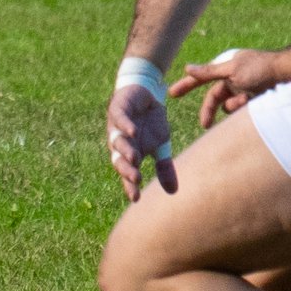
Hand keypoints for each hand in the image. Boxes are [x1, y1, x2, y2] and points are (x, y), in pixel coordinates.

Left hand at [107, 84, 176, 201]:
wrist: (145, 92)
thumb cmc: (151, 121)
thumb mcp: (161, 144)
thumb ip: (164, 167)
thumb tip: (172, 192)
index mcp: (129, 154)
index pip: (128, 173)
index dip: (130, 186)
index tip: (136, 198)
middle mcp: (120, 143)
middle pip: (119, 160)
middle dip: (126, 170)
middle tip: (136, 179)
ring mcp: (117, 127)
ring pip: (117, 141)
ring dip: (126, 150)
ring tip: (135, 158)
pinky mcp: (119, 109)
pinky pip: (120, 119)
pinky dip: (126, 126)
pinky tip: (133, 132)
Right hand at [169, 48, 290, 128]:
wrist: (290, 75)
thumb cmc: (261, 67)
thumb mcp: (232, 69)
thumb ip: (209, 71)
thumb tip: (187, 68)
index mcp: (226, 68)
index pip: (201, 78)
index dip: (186, 85)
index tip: (171, 94)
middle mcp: (233, 79)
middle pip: (213, 98)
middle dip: (209, 111)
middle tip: (205, 125)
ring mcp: (243, 91)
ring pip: (228, 107)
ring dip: (233, 106)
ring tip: (246, 100)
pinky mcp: (253, 101)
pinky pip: (241, 111)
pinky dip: (244, 108)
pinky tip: (253, 102)